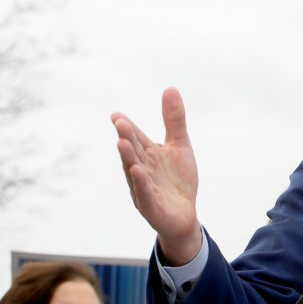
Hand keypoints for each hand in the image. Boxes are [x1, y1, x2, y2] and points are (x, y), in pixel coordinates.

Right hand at [112, 87, 201, 264]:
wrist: (184, 216)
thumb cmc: (178, 180)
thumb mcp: (180, 146)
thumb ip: (174, 121)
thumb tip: (170, 88)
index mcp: (147, 155)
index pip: (135, 138)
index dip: (127, 127)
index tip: (116, 114)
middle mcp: (141, 170)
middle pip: (133, 152)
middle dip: (126, 138)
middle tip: (120, 123)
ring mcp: (144, 189)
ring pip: (134, 172)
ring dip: (128, 158)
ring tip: (122, 143)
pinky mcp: (151, 207)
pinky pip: (145, 193)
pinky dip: (141, 182)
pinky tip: (137, 170)